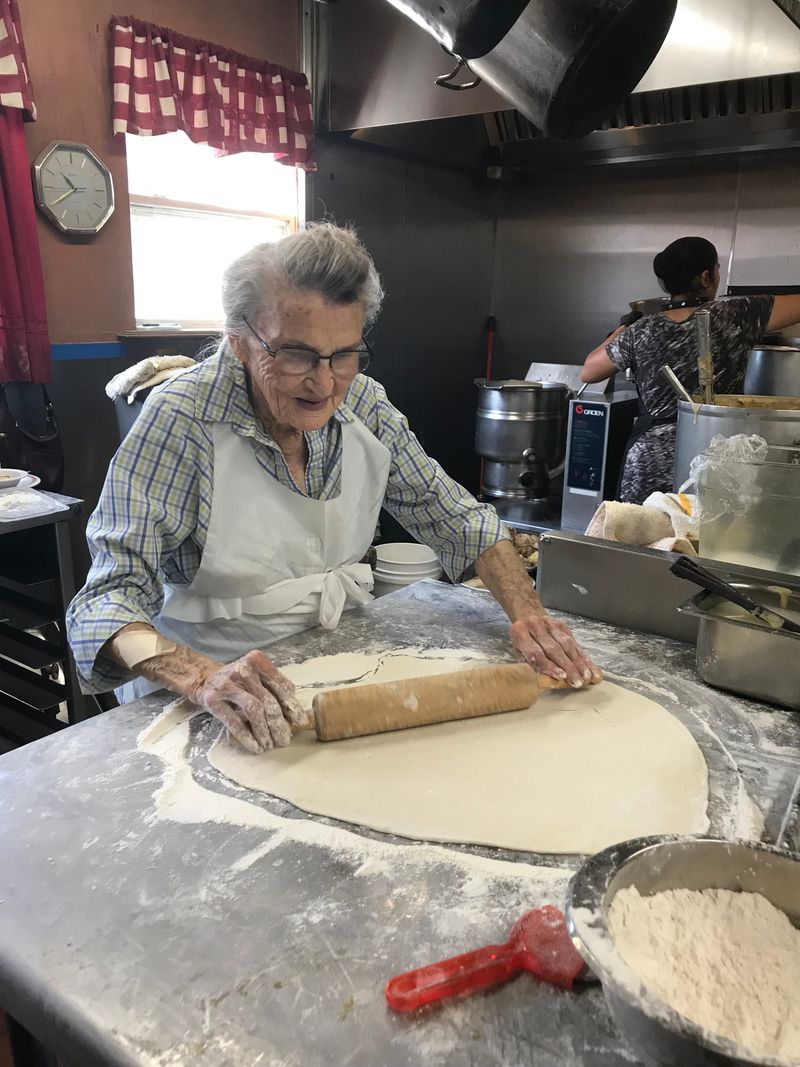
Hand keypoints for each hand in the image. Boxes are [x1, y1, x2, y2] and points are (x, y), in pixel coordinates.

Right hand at [191, 650, 308, 753]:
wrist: (203, 679)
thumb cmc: (238, 681)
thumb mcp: (256, 677)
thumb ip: (274, 689)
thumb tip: (295, 716)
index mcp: (257, 661)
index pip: (280, 684)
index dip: (291, 705)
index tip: (298, 721)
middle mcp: (242, 670)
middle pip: (268, 700)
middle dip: (278, 723)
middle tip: (284, 739)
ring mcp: (226, 684)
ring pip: (253, 710)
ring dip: (264, 731)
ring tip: (270, 744)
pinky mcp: (213, 700)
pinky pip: (234, 721)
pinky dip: (247, 736)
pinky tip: (255, 746)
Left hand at [509, 611, 601, 687]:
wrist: (528, 616)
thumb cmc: (523, 643)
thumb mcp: (520, 654)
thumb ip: (531, 668)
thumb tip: (548, 683)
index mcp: (519, 632)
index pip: (536, 652)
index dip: (549, 665)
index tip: (561, 677)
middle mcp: (535, 625)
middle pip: (554, 648)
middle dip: (568, 666)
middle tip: (577, 682)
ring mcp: (550, 623)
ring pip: (567, 645)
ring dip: (578, 663)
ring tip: (586, 677)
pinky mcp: (562, 625)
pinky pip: (575, 643)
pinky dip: (584, 658)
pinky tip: (591, 669)